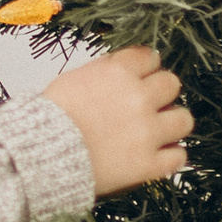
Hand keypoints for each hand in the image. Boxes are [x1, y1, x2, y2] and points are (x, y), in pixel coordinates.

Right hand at [47, 44, 191, 194]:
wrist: (37, 155)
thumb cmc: (47, 119)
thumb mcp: (74, 80)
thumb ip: (105, 73)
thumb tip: (124, 70)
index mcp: (118, 72)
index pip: (150, 57)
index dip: (145, 69)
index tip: (141, 77)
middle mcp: (138, 98)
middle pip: (171, 84)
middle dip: (160, 94)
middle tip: (147, 105)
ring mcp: (147, 132)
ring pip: (184, 119)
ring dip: (171, 124)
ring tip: (157, 131)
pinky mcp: (148, 164)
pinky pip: (178, 156)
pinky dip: (170, 156)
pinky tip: (157, 155)